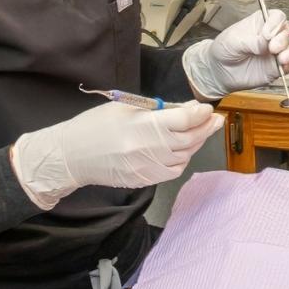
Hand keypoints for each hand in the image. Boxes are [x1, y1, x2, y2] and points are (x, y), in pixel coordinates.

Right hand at [10, 100, 221, 209]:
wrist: (72, 156)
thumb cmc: (95, 125)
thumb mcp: (126, 107)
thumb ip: (158, 109)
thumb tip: (186, 108)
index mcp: (143, 126)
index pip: (183, 120)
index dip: (199, 114)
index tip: (206, 108)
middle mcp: (149, 149)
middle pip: (189, 139)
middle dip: (205, 128)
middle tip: (215, 120)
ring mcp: (148, 167)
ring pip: (185, 156)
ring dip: (196, 143)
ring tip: (201, 132)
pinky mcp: (145, 180)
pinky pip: (173, 171)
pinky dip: (182, 159)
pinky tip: (182, 150)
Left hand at [182, 9, 288, 99]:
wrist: (219, 72)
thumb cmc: (224, 50)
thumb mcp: (233, 41)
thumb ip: (251, 41)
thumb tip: (266, 42)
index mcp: (261, 23)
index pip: (277, 17)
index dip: (275, 23)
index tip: (267, 34)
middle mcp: (271, 36)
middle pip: (286, 32)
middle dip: (282, 39)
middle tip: (272, 48)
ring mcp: (275, 52)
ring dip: (287, 53)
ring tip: (280, 58)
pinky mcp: (276, 67)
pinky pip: (287, 66)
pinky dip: (287, 66)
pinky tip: (282, 66)